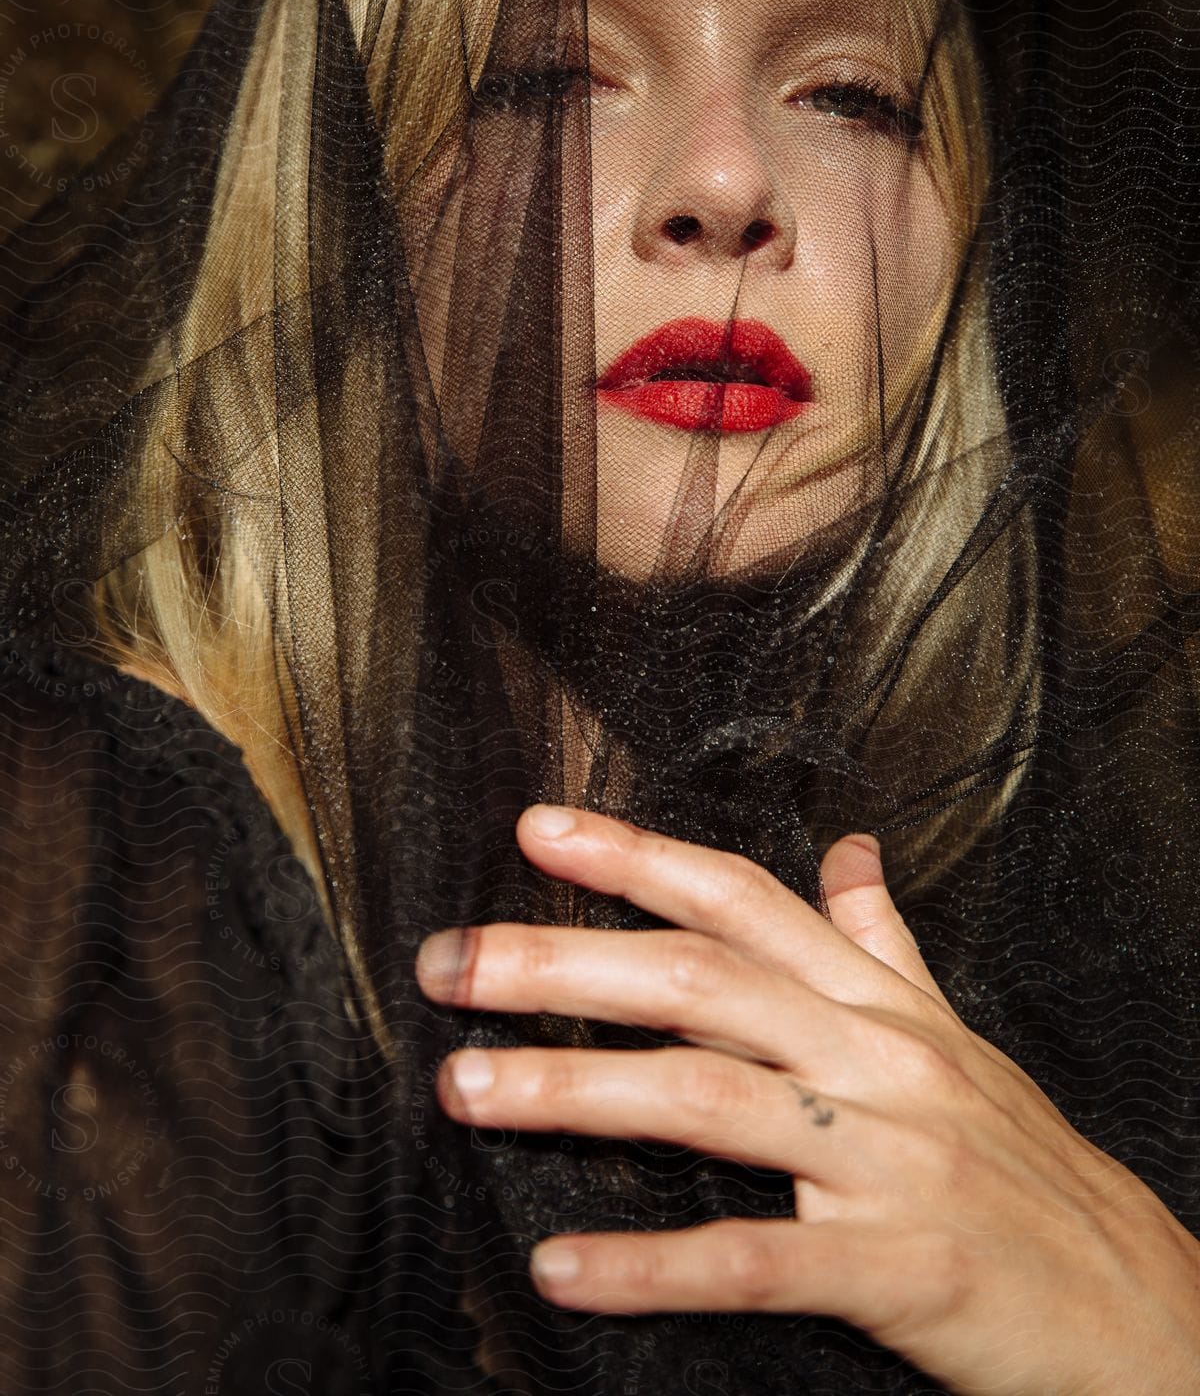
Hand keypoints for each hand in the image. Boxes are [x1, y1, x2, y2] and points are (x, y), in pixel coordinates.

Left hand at [414, 806, 1199, 1394]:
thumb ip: (886, 946)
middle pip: (701, 981)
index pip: (744, 901)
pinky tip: (564, 1264)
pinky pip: (761, 1261)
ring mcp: (890, 1163)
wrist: (1148, 1311)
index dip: (637, 858)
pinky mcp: (903, 1271)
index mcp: (881, 1007)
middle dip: (565, 961)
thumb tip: (850, 850)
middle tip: (451, 961)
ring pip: (712, 1100)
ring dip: (577, 1089)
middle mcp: (879, 1063)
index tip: (535, 830)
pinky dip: (654, 1266)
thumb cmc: (1031, 1171)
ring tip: (468, 1087)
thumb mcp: (959, 1041)